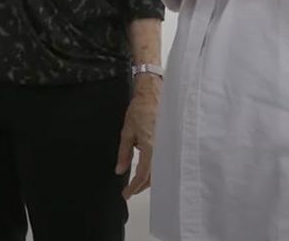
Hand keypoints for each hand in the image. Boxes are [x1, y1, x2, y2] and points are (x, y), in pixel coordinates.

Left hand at [115, 78, 160, 198]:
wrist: (153, 94)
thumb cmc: (141, 109)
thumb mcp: (126, 131)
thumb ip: (123, 153)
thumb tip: (119, 170)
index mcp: (150, 147)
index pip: (142, 175)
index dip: (133, 187)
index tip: (126, 194)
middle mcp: (161, 148)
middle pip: (152, 176)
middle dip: (141, 186)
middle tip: (130, 190)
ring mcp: (167, 145)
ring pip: (159, 170)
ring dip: (149, 178)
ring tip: (137, 182)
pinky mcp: (169, 142)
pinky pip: (163, 161)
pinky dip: (155, 169)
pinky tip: (149, 170)